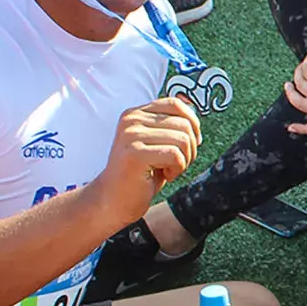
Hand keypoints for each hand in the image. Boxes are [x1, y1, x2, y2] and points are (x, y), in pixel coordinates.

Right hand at [94, 98, 201, 223]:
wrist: (113, 201)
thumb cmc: (141, 174)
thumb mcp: (158, 143)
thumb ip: (170, 124)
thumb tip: (193, 106)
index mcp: (136, 113)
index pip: (175, 104)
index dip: (193, 122)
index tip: (191, 143)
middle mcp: (131, 120)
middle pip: (184, 124)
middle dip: (190, 147)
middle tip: (176, 164)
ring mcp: (131, 135)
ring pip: (183, 140)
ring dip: (184, 160)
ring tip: (168, 170)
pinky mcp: (135, 153)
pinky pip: (175, 155)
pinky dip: (177, 169)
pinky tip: (163, 176)